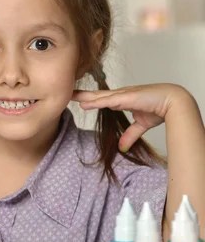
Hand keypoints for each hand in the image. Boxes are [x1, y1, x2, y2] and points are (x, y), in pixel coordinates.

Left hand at [72, 83, 193, 151]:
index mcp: (122, 100)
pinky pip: (108, 100)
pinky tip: (85, 103)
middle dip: (82, 94)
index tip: (77, 99)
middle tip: (67, 93)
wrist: (174, 103)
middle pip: (96, 95)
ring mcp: (122, 95)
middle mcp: (120, 96)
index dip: (90, 99)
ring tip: (70, 96)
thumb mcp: (140, 125)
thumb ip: (130, 135)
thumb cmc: (159, 108)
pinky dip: (96, 102)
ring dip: (85, 97)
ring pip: (99, 96)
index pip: (101, 99)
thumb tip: (122, 147)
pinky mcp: (126, 98)